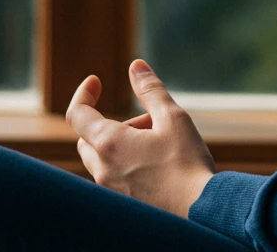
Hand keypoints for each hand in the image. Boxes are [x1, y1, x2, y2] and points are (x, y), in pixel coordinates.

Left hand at [66, 58, 214, 217]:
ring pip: (101, 159)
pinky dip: (126, 163)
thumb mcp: (172, 117)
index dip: (83, 94)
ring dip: (122, 143)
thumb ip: (150, 90)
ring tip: (161, 143)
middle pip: (88, 138)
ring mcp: (109, 192)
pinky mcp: (120, 205)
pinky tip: (159, 166)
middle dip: (112, 122)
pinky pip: (112, 178)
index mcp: (109, 144)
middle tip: (149, 121)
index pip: (77, 115)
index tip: (95, 81)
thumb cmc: (186, 163)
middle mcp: (102, 170)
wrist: (199, 212)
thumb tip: (135, 66)